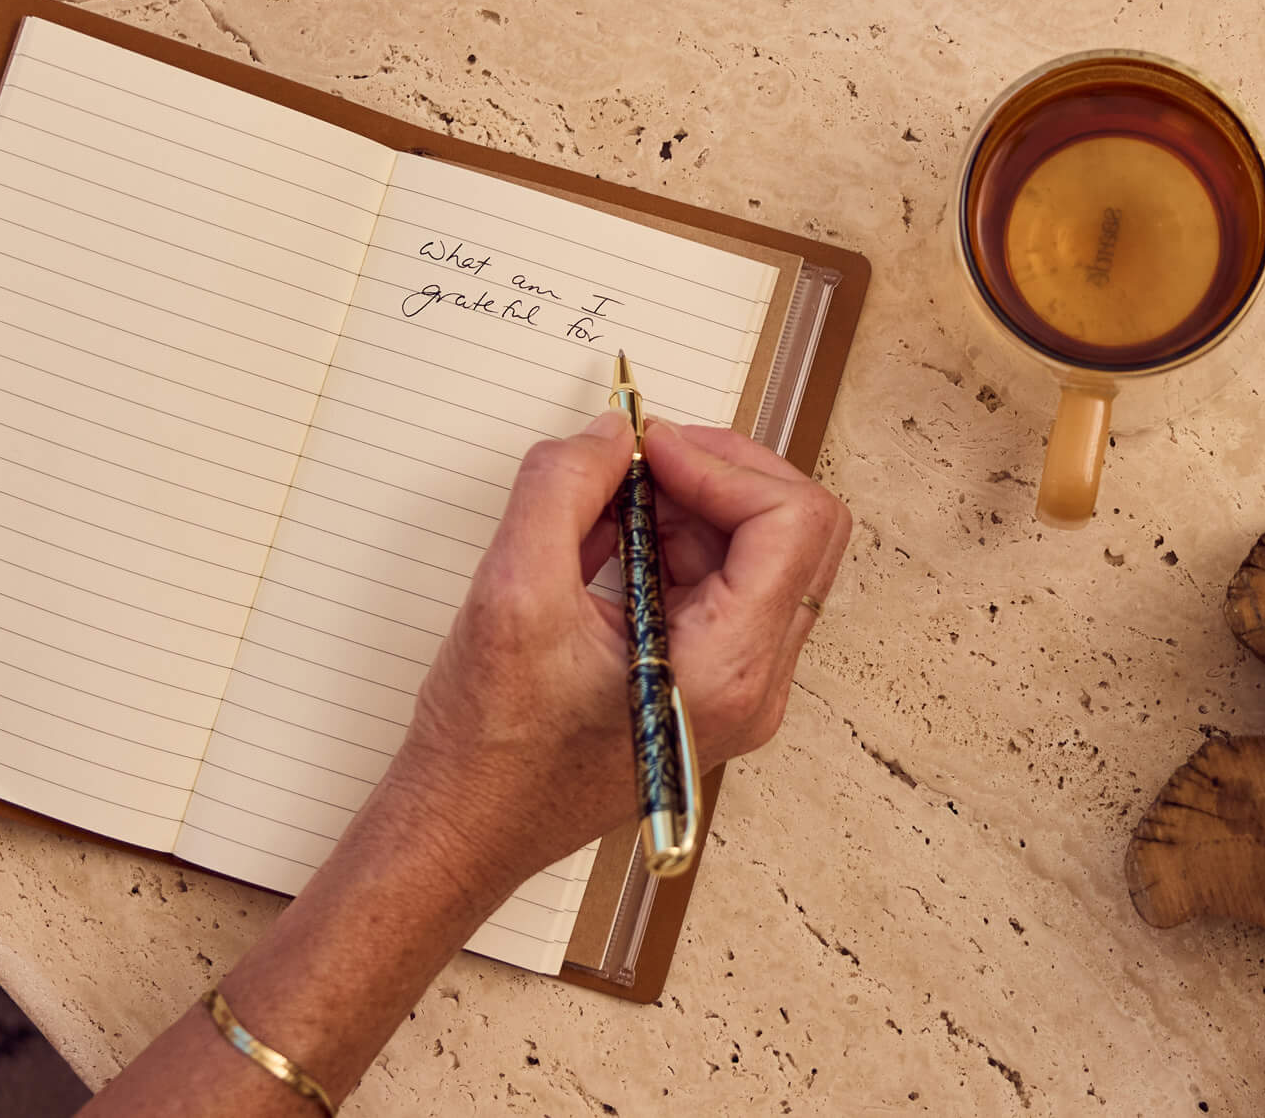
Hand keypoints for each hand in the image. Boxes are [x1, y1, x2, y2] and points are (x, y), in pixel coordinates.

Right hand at [371, 417, 851, 897]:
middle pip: (796, 533)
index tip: (651, 451)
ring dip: (692, 507)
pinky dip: (674, 543)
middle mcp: (752, 685)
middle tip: (642, 459)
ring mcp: (736, 687)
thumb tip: (611, 436)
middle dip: (722, 476)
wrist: (467, 829)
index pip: (791, 525)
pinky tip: (606, 542)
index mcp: (727, 671)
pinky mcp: (708, 683)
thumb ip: (563, 490)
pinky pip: (723, 586)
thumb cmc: (491, 749)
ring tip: (607, 504)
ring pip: (761, 554)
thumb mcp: (513, 594)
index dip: (723, 465)